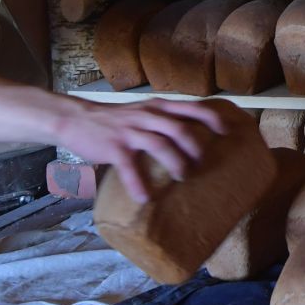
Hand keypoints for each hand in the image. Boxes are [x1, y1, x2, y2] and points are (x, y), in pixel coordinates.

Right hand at [55, 97, 235, 202]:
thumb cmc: (115, 120)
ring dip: (176, 162)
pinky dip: (139, 184)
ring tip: (183, 177)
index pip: (192, 107)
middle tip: (204, 165)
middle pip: (181, 128)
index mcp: (158, 106)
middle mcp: (147, 115)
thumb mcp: (143, 112)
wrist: (76, 118)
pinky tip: (144, 198)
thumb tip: (191, 141)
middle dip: (197, 148)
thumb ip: (163, 121)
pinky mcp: (114, 146)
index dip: (212, 118)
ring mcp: (130, 130)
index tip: (228, 132)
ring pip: (160, 143)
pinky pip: (130, 167)